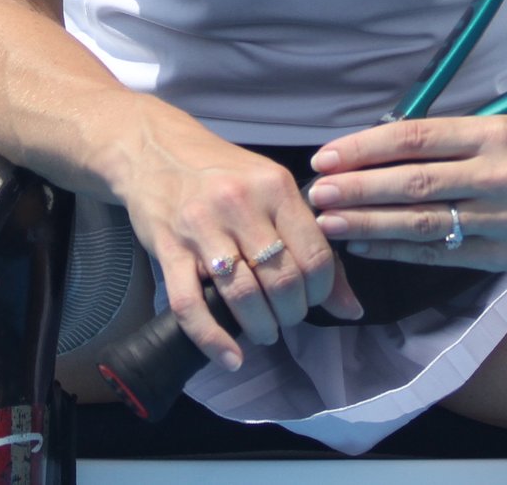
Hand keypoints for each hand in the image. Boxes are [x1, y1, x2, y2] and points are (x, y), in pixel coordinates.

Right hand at [113, 119, 361, 371]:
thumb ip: (312, 244)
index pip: (315, 257)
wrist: (154, 149)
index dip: (321, 293)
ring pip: (243, 296)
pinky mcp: (169, 249)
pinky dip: (213, 340)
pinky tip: (230, 357)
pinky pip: (192, 305)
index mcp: (275, 187)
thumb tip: (351, 309)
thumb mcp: (272, 192)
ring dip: (260, 328)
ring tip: (263, 333)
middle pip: (282, 281)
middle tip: (285, 319)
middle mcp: (241, 205)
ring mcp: (202, 228)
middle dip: (290, 315)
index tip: (311, 300)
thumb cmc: (222, 173)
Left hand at [306, 116, 506, 270]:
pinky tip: (365, 248)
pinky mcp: (502, 255)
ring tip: (329, 224)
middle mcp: (498, 174)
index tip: (326, 157)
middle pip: (414, 182)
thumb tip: (370, 149)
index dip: (365, 148)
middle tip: (318, 193)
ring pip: (423, 222)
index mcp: (493, 133)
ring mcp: (502, 218)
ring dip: (369, 224)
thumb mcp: (495, 127)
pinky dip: (397, 251)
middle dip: (358, 189)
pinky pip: (440, 253)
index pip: (416, 138)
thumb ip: (443, 139)